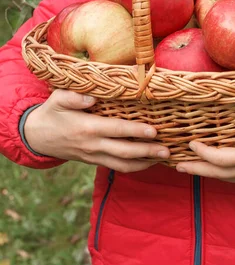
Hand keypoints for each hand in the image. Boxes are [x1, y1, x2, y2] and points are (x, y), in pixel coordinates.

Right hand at [24, 89, 169, 171]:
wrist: (37, 136)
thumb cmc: (52, 112)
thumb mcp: (57, 99)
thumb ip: (74, 97)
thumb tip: (92, 98)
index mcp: (87, 128)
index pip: (116, 130)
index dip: (136, 131)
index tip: (154, 130)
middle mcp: (92, 145)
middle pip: (124, 152)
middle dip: (147, 152)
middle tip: (167, 150)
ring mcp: (94, 156)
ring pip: (122, 164)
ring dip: (145, 163)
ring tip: (164, 158)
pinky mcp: (94, 161)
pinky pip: (117, 166)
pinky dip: (134, 166)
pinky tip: (149, 162)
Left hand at [176, 114, 234, 183]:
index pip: (221, 158)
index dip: (204, 153)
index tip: (190, 144)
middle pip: (216, 172)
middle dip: (195, 168)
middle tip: (176, 164)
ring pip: (222, 176)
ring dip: (203, 171)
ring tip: (186, 167)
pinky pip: (230, 177)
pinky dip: (216, 173)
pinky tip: (211, 168)